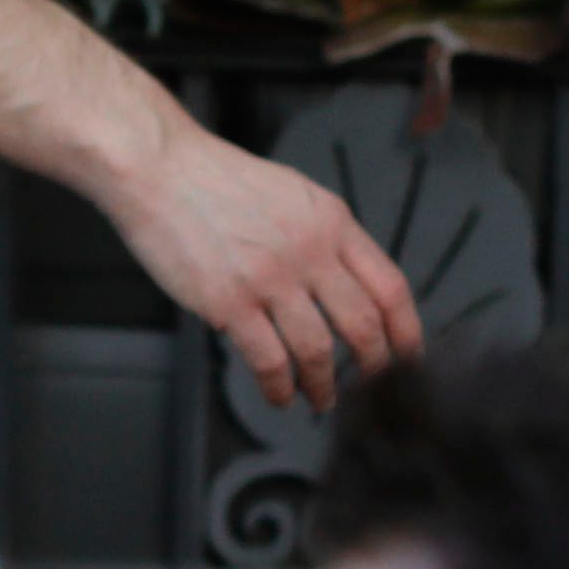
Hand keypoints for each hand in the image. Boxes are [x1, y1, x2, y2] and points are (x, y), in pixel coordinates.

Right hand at [124, 125, 420, 413]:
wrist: (159, 168)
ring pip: (318, 350)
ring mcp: (269, 278)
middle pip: (362, 324)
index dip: (407, 330)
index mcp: (330, 221)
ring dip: (324, 386)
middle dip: (373, 366)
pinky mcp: (229, 302)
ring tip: (321, 399)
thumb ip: (324, 236)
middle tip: (369, 384)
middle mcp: (308, 250)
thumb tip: (346, 287)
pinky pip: (268, 361)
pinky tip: (280, 393)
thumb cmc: (217, 181)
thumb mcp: (292, 194)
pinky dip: (280, 387)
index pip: (389, 286)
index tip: (409, 355)